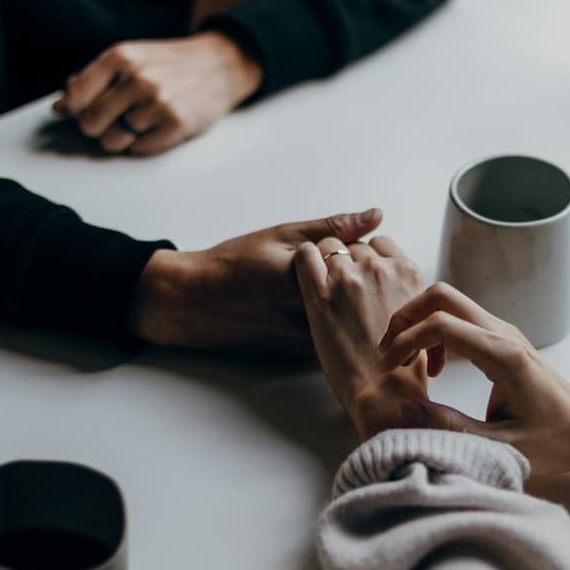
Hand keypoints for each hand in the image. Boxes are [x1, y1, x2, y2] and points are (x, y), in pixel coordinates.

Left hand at [53, 31, 261, 154]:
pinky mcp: (175, 126)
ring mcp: (157, 104)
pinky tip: (153, 130)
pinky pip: (138, 149)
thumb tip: (60, 107)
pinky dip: (141, 144)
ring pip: (113, 141)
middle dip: (98, 127)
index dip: (76, 110)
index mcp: (120, 57)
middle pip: (91, 123)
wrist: (218, 67)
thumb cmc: (170, 65)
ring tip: (135, 126)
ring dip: (120, 139)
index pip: (76, 96)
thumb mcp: (131, 58)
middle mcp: (137, 80)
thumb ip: (95, 79)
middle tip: (113, 121)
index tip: (85, 111)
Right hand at [132, 209, 382, 354]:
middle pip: (362, 297)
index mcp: (310, 281)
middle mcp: (312, 317)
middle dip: (360, 281)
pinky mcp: (303, 353)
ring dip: (350, 304)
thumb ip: (333, 228)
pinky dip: (336, 321)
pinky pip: (335, 335)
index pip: (365, 266)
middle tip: (335, 267)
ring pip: (351, 319)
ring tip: (310, 290)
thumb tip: (376, 215)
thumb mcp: (282, 235)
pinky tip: (315, 308)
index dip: (361, 255)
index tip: (345, 249)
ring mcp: (309, 340)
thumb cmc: (234, 265)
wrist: (194, 303)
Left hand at [294, 236, 427, 440]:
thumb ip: (407, 294)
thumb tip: (397, 288)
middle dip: (347, 261)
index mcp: (407, 273)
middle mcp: (380, 269)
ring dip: (324, 261)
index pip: (382, 244)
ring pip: (329, 246)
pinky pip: (305, 254)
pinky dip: (303, 260)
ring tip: (322, 286)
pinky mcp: (320, 293)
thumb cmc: (403, 366)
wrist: (384, 391)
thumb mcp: (420, 319)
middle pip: (355, 246)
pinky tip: (305, 276)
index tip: (362, 274)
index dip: (369, 257)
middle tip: (341, 288)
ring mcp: (349, 278)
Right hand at [377, 282, 569, 475]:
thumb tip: (405, 409)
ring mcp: (503, 331)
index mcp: (503, 356)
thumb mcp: (499, 446)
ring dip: (418, 323)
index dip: (405, 341)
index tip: (388, 368)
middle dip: (405, 318)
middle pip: (441, 295)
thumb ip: (450, 427)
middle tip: (389, 355)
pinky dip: (434, 332)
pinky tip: (434, 368)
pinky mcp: (501, 337)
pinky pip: (459, 318)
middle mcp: (503, 333)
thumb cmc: (553, 441)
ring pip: (448, 301)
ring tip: (406, 363)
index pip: (441, 324)